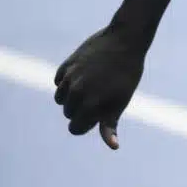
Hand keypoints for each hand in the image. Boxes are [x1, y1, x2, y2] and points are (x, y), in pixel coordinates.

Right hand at [53, 26, 145, 149]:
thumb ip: (111, 125)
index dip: (87, 124)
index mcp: (90, 104)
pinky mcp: (66, 65)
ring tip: (93, 84)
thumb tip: (113, 146)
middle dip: (81, 110)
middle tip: (101, 95)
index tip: (100, 114)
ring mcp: (69, 77)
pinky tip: (84, 73)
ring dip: (72, 96)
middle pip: (69, 114)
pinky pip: (59, 81)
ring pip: (60, 99)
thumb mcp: (121, 101)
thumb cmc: (127, 75)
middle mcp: (76, 92)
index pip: (75, 129)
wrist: (125, 40)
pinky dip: (67, 81)